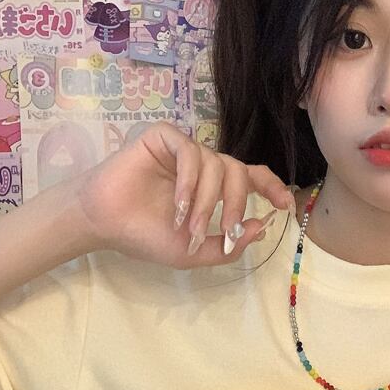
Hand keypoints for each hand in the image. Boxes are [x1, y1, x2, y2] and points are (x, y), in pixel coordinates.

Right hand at [73, 122, 293, 267]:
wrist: (105, 225)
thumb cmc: (146, 236)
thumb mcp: (194, 251)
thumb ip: (229, 244)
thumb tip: (262, 227)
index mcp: (214, 187)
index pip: (252, 177)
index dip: (272, 186)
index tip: (284, 205)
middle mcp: (203, 165)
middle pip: (238, 172)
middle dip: (236, 205)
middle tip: (225, 230)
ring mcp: (184, 150)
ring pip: (216, 164)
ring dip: (205, 200)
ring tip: (186, 224)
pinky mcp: (163, 138)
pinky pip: (190, 152)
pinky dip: (189, 181)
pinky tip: (177, 204)